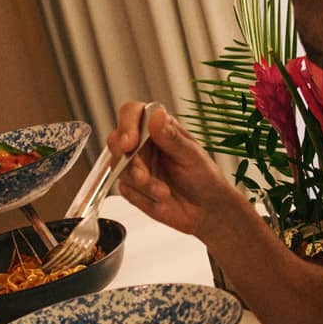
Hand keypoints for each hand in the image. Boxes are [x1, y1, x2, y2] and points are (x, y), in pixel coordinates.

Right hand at [108, 103, 238, 237]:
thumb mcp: (192, 155)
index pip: (132, 113)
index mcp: (157, 127)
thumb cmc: (204, 177)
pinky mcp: (131, 187)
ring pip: (119, 168)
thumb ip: (171, 137)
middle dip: (128, 160)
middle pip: (116, 140)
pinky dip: (143, 196)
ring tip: (164, 192)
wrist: (206, 210)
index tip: (130, 143)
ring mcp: (135, 165)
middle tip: (143, 176)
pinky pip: (125, 189)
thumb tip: (157, 115)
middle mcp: (142, 144)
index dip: (127, 125)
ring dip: (142, 183)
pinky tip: (161, 199)